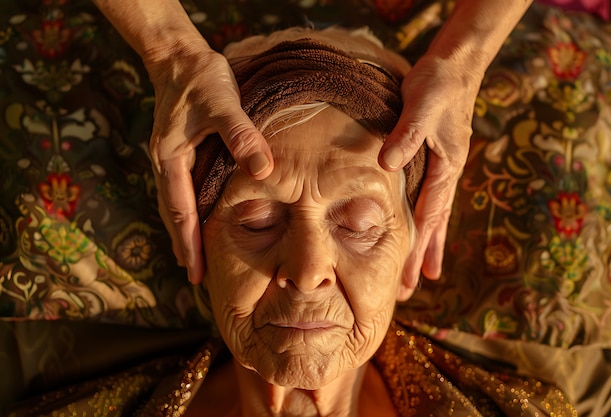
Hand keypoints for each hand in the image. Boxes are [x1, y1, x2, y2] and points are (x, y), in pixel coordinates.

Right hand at [145, 39, 273, 283]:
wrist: (180, 57)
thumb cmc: (201, 79)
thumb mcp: (223, 104)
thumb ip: (242, 136)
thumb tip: (264, 170)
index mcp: (170, 158)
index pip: (180, 211)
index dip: (189, 243)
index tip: (195, 272)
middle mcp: (166, 163)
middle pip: (173, 214)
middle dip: (184, 246)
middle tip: (195, 278)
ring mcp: (170, 158)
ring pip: (175, 204)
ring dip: (185, 232)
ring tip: (195, 258)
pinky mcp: (178, 152)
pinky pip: (181, 190)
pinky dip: (188, 211)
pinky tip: (200, 219)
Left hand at [379, 54, 480, 279]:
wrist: (453, 66)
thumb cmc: (438, 84)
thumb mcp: (421, 105)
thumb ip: (405, 135)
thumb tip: (386, 164)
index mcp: (446, 167)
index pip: (431, 216)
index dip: (420, 247)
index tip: (412, 277)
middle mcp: (447, 174)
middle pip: (434, 225)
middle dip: (422, 258)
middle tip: (410, 291)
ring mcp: (442, 170)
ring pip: (434, 216)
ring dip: (426, 246)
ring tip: (422, 276)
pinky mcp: (433, 163)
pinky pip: (429, 200)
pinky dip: (425, 222)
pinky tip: (419, 232)